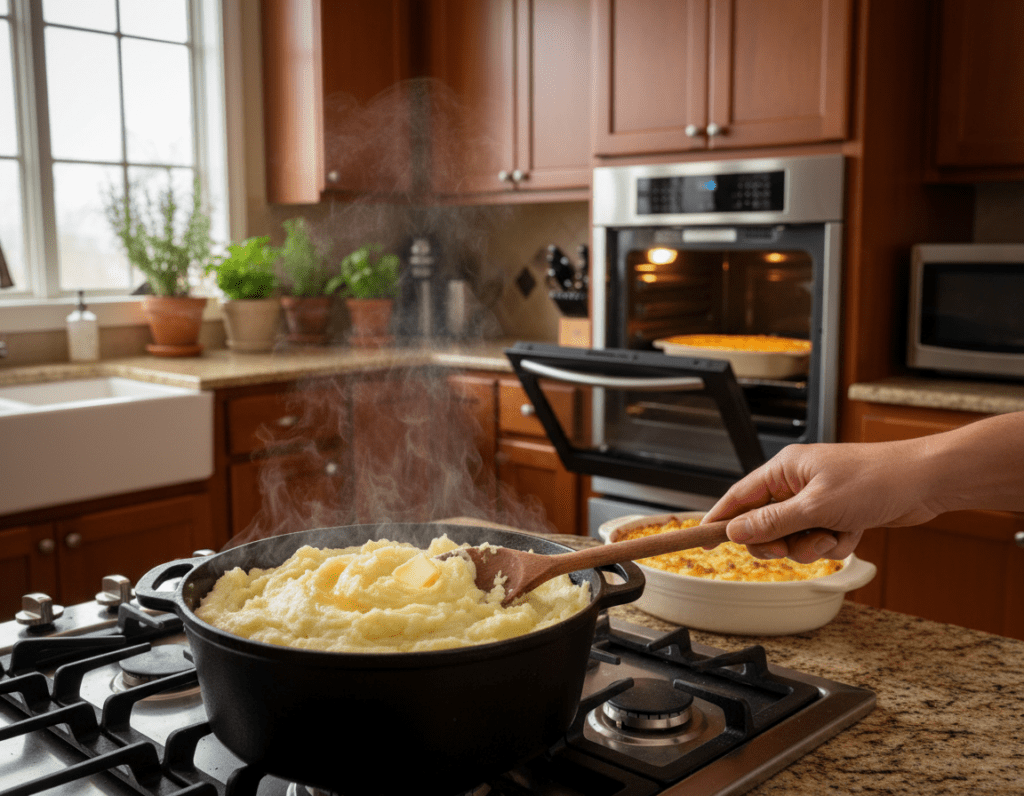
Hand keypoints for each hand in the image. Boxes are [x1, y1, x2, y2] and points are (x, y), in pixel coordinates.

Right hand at [702, 441, 941, 562]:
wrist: (923, 482)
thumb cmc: (873, 479)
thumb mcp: (816, 506)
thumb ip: (772, 522)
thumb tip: (736, 532)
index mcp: (783, 470)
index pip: (738, 497)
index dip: (719, 520)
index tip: (701, 540)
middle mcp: (796, 484)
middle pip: (763, 524)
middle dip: (778, 541)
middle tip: (790, 546)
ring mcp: (816, 500)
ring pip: (793, 538)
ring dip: (811, 545)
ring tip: (833, 534)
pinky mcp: (836, 515)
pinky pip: (819, 541)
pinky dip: (834, 543)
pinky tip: (852, 532)